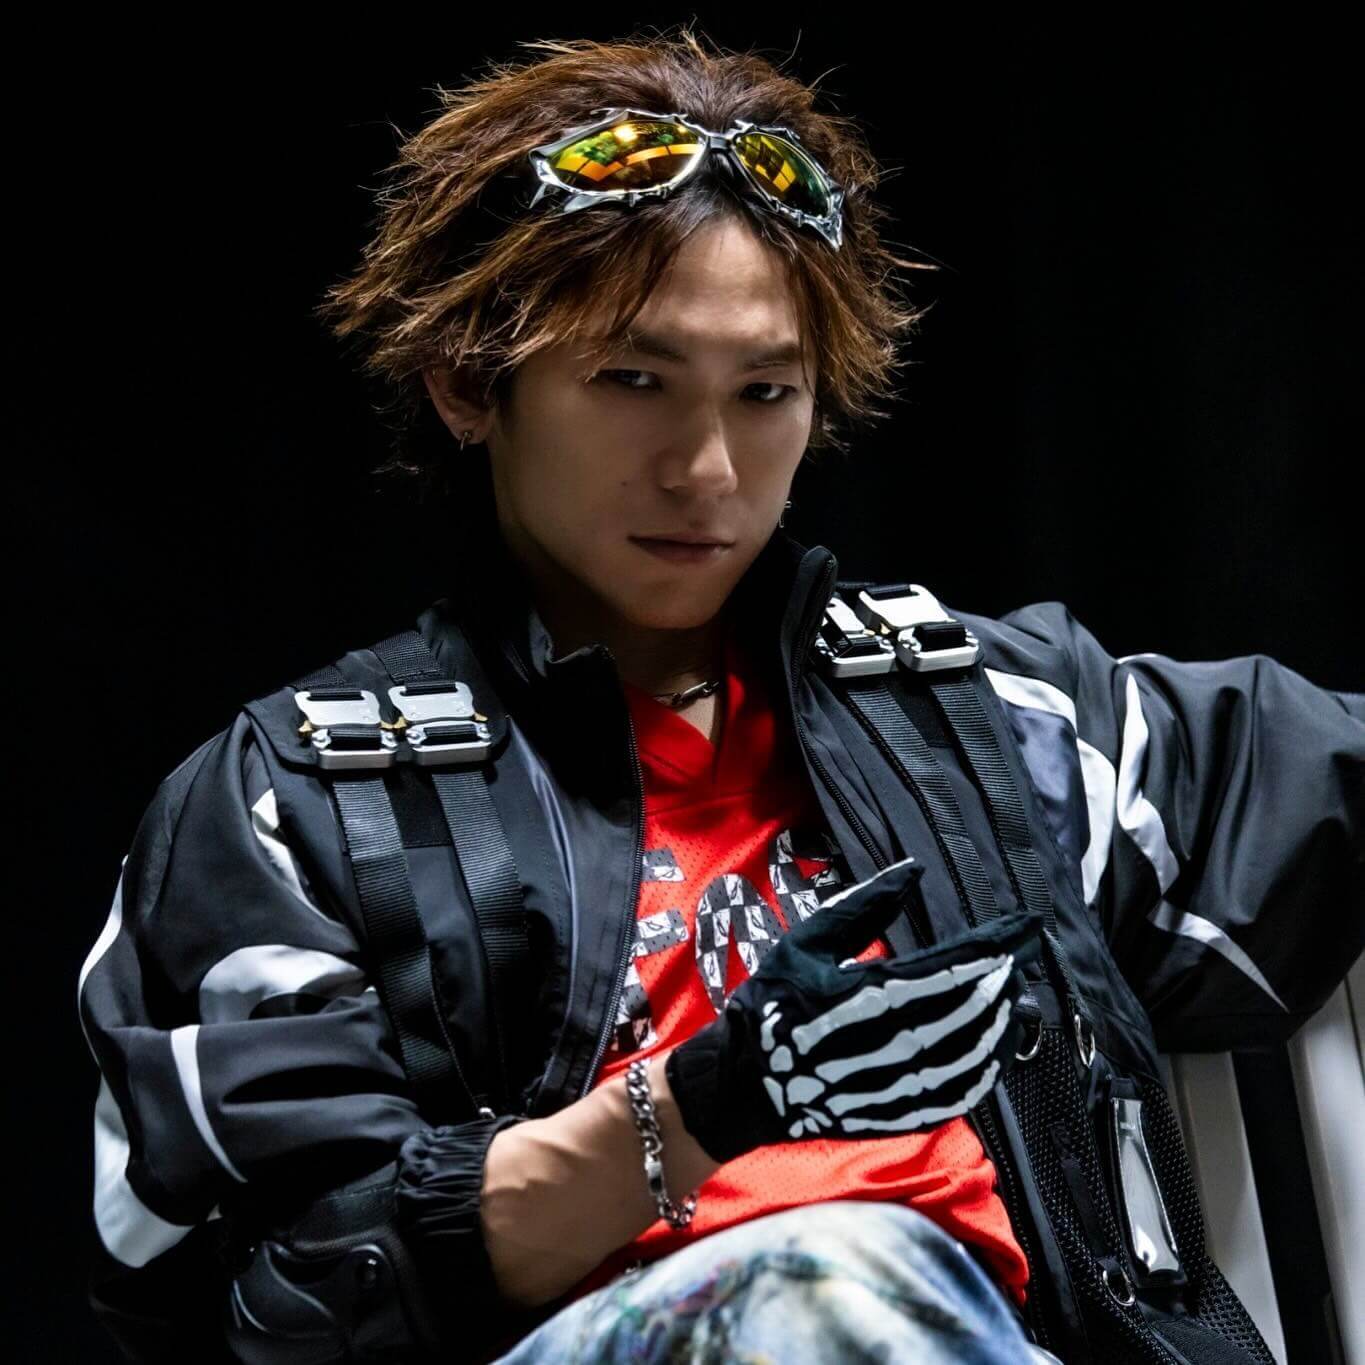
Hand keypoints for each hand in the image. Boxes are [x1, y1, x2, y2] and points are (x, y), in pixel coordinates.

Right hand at [665, 856, 1042, 1163]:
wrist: (746, 1084)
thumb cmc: (771, 1006)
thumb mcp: (805, 943)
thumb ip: (863, 907)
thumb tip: (913, 871)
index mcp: (867, 993)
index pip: (954, 964)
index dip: (998, 943)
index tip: (1027, 924)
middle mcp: (890, 1041)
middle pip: (974, 1006)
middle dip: (1006, 975)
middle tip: (1023, 951)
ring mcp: (900, 1083)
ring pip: (975, 1049)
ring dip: (1004, 1017)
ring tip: (1015, 990)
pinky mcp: (903, 1113)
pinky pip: (962, 1091)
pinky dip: (989, 1065)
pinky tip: (997, 1044)